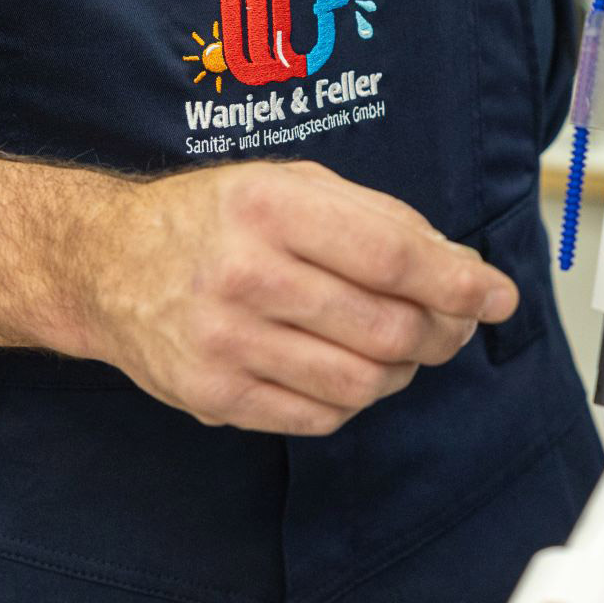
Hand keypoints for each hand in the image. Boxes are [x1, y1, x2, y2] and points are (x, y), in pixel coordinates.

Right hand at [66, 160, 517, 434]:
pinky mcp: (214, 396)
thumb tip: (462, 271)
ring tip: (397, 346)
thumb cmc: (213, 220)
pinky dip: (353, 398)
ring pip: (362, 382)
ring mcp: (225, 343)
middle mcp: (244, 275)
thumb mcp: (291, 186)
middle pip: (387, 328)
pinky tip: (345, 368)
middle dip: (441, 333)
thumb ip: (379, 220)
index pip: (393, 256)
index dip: (460, 283)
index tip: (497, 296)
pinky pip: (320, 417)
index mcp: (269, 208)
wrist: (106, 265)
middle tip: (451, 325)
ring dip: (401, 370)